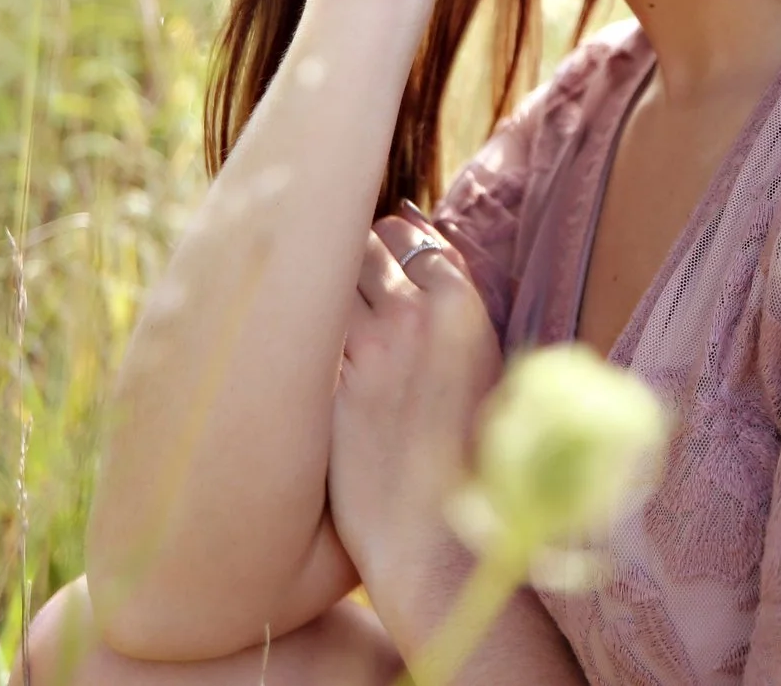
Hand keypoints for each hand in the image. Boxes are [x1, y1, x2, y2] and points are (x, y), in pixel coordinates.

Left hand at [328, 207, 504, 618]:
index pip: (420, 237)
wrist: (440, 544)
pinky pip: (303, 327)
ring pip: (330, 278)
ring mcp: (370, 348)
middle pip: (370, 244)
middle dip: (355, 252)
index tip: (385, 252)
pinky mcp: (330, 385)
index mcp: (467, 311)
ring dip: (323, 286)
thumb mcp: (488, 378)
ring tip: (314, 305)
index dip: (398, 240)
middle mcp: (418, 316)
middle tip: (343, 275)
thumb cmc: (474, 470)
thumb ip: (458, 323)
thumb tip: (431, 286)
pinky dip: (297, 327)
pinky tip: (291, 347)